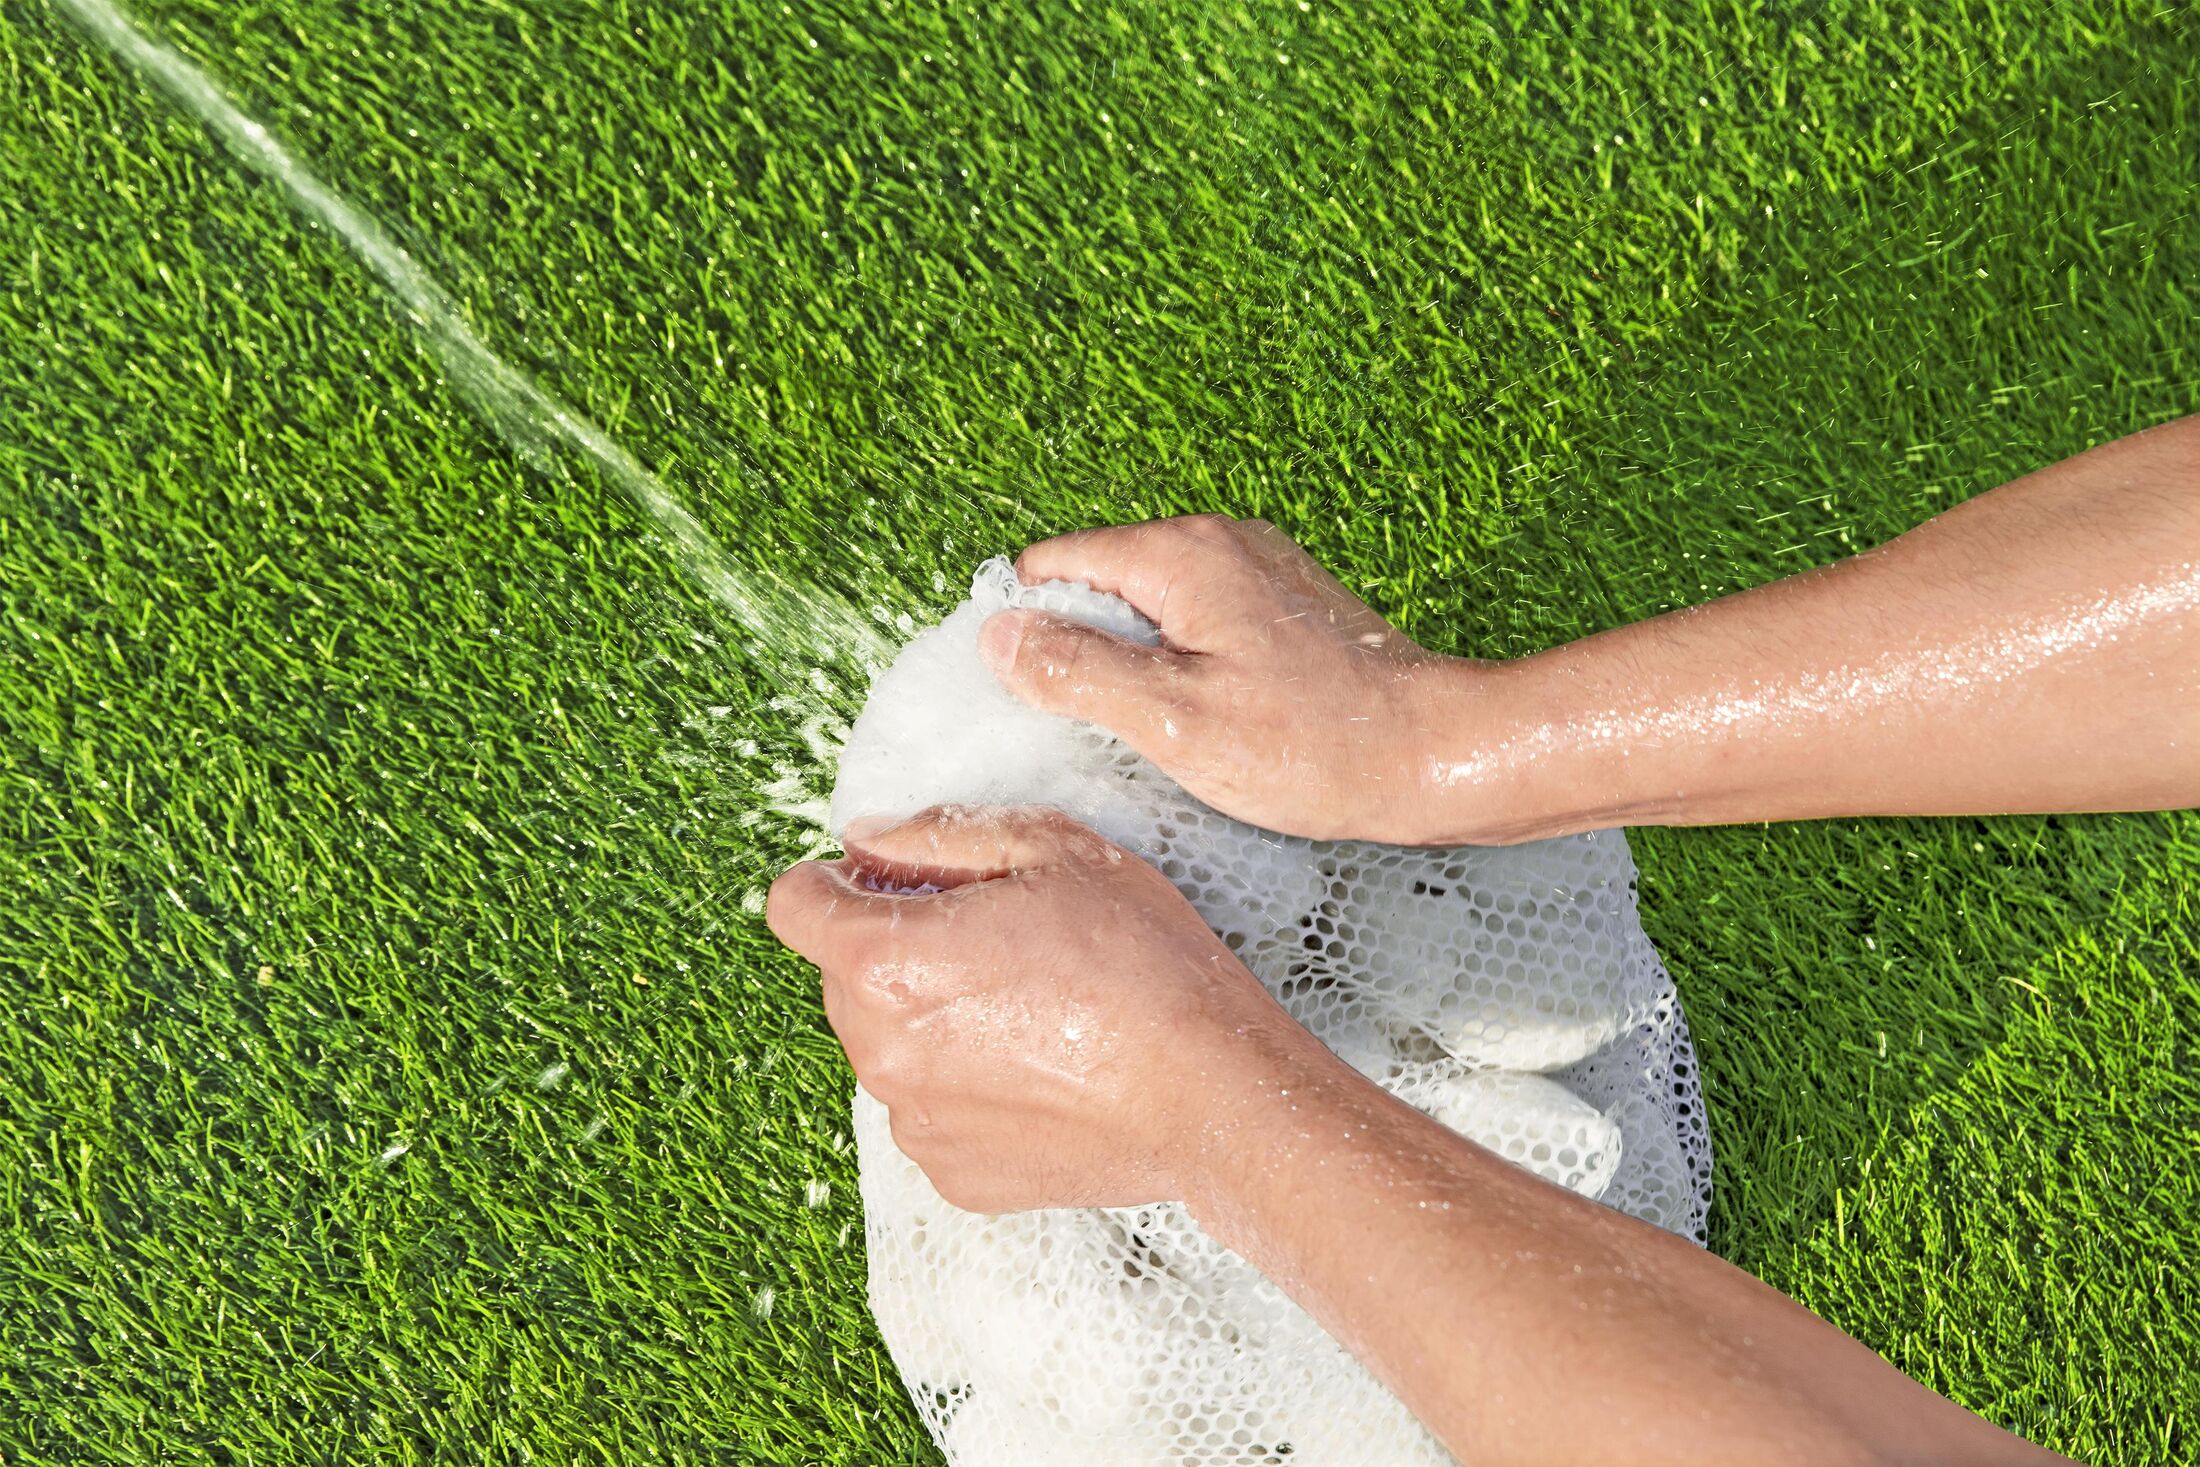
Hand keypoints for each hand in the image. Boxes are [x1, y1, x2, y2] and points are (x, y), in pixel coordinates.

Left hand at [766, 804, 1329, 1212]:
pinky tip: (1040, 1068)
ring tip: (1027, 1010)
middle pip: (840, 977)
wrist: (1209, 1091)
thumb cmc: (1142, 961)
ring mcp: (914, 1122)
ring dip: (930, 1018)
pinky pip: (931, 1109)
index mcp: (887, 960)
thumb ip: (937, 835)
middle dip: (892, 947)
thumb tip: (864, 841)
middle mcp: (880, 1049)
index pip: (792, 905)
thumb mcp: (1053, 848)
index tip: (895, 884)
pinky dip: (966, 1085)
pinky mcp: (953, 1173)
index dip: (838, 881)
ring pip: (887, 1044)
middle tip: (991, 941)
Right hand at [978, 515, 1473, 842]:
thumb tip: (999, 638)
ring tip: (1159, 732)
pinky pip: (1200, 623)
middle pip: (1101, 583)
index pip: (1052, 565)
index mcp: (1181, 555)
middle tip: (1099, 727)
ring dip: (1137, 665)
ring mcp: (1257, 570)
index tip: (1032, 697)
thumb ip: (1076, 672)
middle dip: (1083, 650)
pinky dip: (1184, 667)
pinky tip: (1206, 724)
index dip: (1026, 630)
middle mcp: (1219, 541)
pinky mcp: (1284, 606)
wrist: (1435, 753)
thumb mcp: (1172, 720)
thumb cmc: (1313, 746)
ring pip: (1151, 608)